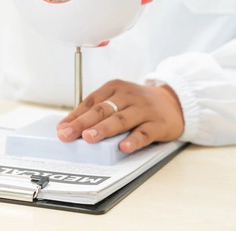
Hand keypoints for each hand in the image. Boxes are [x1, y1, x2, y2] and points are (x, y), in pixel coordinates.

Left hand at [56, 80, 184, 152]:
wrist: (174, 102)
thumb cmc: (138, 104)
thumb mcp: (118, 100)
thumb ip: (98, 111)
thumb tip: (71, 127)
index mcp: (114, 88)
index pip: (91, 102)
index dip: (75, 116)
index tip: (61, 129)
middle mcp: (128, 96)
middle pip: (102, 110)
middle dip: (83, 123)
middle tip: (68, 134)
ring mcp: (144, 109)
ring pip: (121, 120)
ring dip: (103, 129)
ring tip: (89, 138)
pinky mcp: (158, 123)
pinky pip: (144, 133)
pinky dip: (133, 140)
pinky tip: (124, 146)